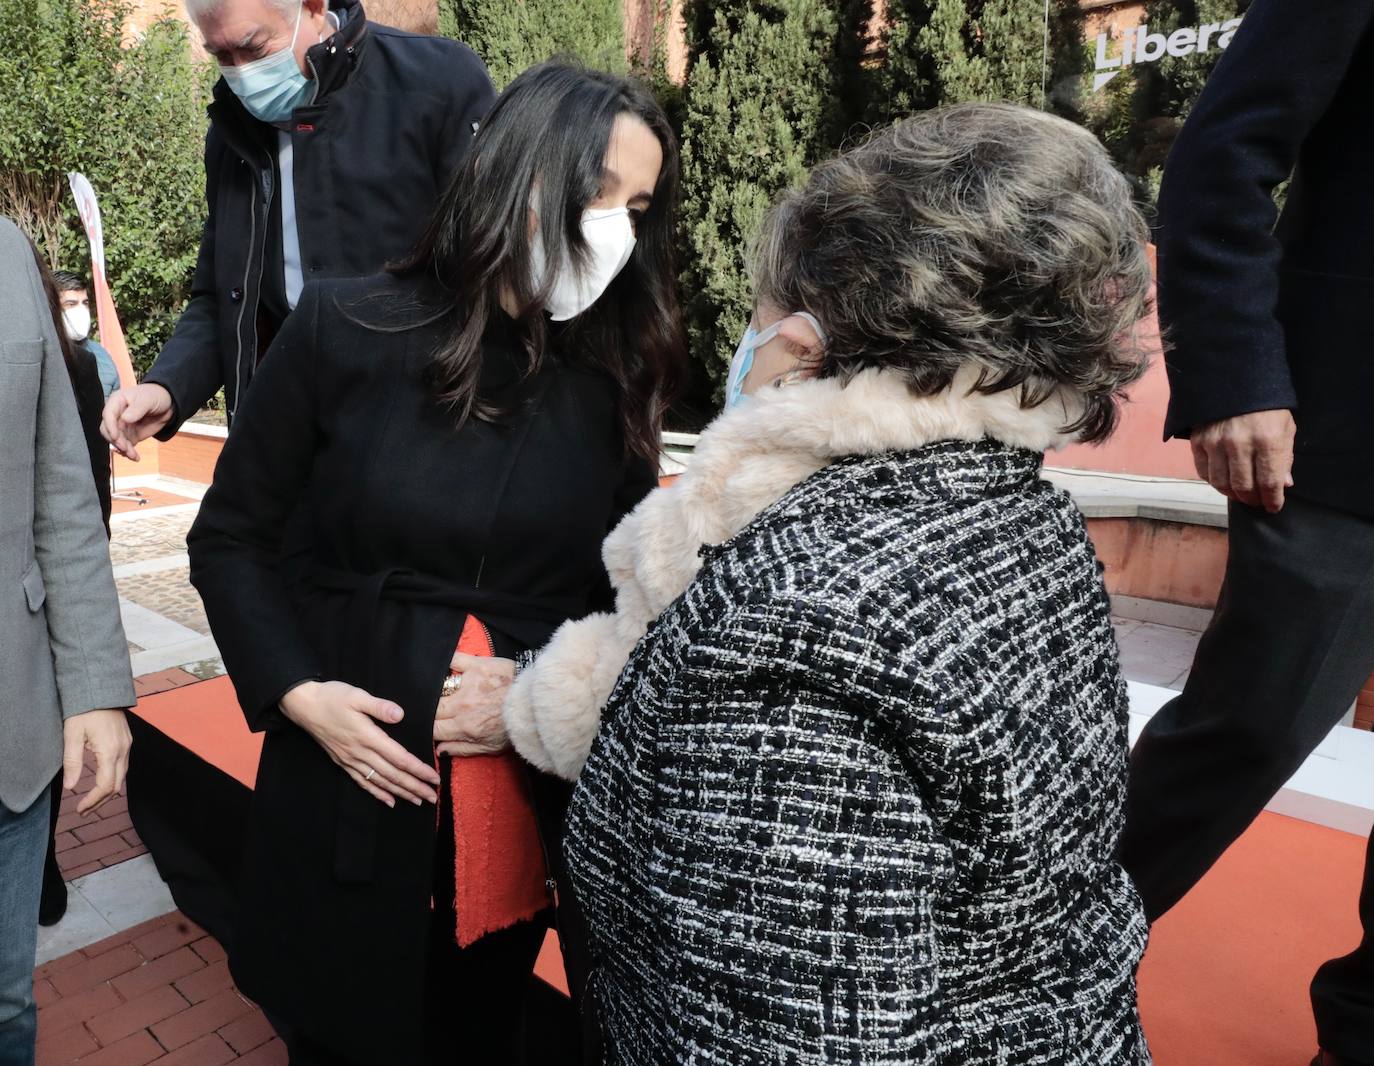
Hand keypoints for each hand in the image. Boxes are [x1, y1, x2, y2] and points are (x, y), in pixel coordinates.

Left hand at [63, 710, 131, 815]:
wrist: (101, 690)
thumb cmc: (84, 710)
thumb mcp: (72, 735)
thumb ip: (72, 762)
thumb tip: (71, 787)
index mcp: (110, 751)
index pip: (105, 786)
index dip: (92, 801)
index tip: (80, 809)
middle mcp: (123, 750)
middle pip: (116, 786)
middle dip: (100, 801)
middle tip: (83, 811)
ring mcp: (127, 746)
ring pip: (122, 778)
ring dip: (107, 792)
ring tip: (90, 800)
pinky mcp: (127, 742)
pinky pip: (123, 767)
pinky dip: (113, 780)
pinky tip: (101, 782)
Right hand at [101, 383, 173, 460]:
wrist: (167, 404)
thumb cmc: (155, 396)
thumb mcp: (148, 399)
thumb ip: (137, 409)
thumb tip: (125, 418)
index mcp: (117, 402)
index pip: (108, 415)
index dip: (110, 427)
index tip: (116, 437)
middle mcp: (116, 415)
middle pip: (108, 430)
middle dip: (115, 441)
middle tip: (126, 448)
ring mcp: (122, 426)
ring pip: (116, 440)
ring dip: (123, 449)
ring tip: (133, 455)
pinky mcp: (129, 435)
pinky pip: (125, 446)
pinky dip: (128, 452)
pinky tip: (135, 457)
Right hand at [280, 681, 440, 807]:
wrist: (303, 706)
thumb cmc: (332, 698)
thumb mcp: (357, 696)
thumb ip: (379, 706)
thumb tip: (400, 715)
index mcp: (368, 737)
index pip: (399, 758)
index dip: (418, 770)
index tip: (434, 778)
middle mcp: (360, 753)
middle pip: (393, 775)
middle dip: (414, 787)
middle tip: (433, 797)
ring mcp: (350, 760)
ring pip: (380, 781)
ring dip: (400, 792)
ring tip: (417, 801)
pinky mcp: (342, 762)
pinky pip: (362, 782)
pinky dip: (377, 793)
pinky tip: (389, 801)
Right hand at [434, 653, 515, 756]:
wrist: (535, 702)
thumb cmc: (514, 726)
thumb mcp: (490, 748)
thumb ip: (462, 749)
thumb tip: (439, 750)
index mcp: (464, 727)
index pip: (432, 728)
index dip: (427, 727)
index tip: (430, 724)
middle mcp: (462, 705)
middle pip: (431, 707)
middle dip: (428, 709)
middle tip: (434, 707)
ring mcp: (468, 683)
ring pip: (437, 685)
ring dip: (434, 687)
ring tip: (436, 688)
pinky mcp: (477, 665)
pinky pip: (452, 659)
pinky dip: (445, 660)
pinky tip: (440, 664)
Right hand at [1191, 409, 1295, 513]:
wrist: (1235, 378)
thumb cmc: (1266, 405)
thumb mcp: (1285, 427)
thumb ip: (1284, 457)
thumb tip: (1283, 484)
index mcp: (1268, 440)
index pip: (1269, 482)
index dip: (1273, 500)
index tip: (1274, 506)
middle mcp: (1240, 444)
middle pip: (1243, 487)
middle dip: (1252, 500)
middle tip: (1257, 502)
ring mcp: (1215, 443)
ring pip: (1221, 483)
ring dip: (1232, 494)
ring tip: (1240, 494)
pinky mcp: (1199, 441)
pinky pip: (1204, 472)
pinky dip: (1214, 481)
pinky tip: (1223, 481)